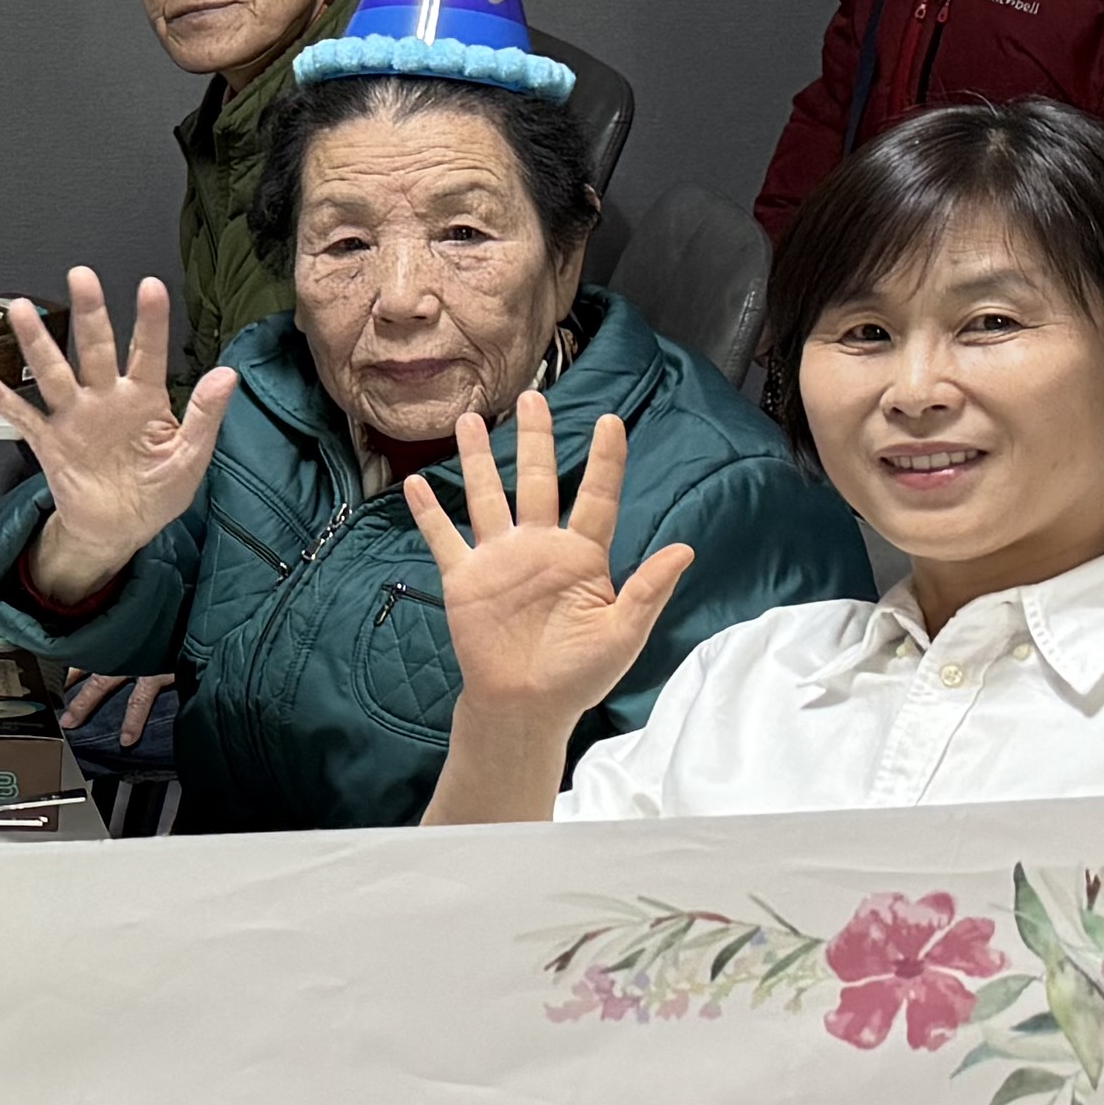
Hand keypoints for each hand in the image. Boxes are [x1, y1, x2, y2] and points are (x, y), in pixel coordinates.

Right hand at [0, 272, 230, 612]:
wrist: (120, 531)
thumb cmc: (157, 492)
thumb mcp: (190, 456)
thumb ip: (206, 415)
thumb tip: (228, 374)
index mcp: (144, 399)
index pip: (149, 351)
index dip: (150, 320)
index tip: (151, 287)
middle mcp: (106, 399)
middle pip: (95, 348)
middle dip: (89, 312)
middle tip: (81, 277)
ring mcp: (75, 418)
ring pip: (54, 372)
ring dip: (38, 342)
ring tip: (23, 310)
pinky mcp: (51, 443)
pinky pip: (23, 418)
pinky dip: (2, 400)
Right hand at [407, 393, 697, 751]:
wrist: (525, 707)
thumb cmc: (579, 675)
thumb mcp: (623, 634)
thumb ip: (649, 589)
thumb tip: (686, 548)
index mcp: (582, 557)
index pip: (596, 497)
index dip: (605, 461)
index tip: (611, 422)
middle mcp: (539, 548)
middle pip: (537, 480)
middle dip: (536, 439)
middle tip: (533, 398)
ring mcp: (499, 560)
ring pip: (488, 497)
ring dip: (478, 460)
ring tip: (471, 420)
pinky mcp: (465, 579)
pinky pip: (445, 539)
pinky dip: (430, 513)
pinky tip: (417, 483)